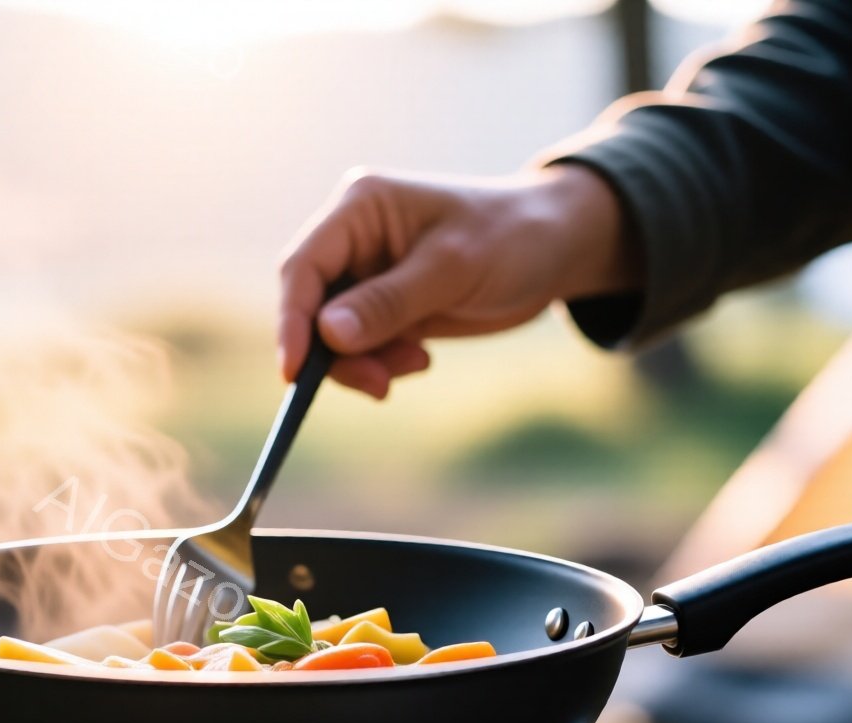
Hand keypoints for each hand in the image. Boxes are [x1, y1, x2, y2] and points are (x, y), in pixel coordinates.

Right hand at [277, 165, 638, 398]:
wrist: (558, 248)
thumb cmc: (513, 238)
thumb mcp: (453, 269)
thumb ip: (389, 301)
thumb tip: (327, 334)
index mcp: (360, 207)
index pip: (304, 266)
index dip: (293, 319)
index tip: (295, 372)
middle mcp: (355, 239)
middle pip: (312, 306)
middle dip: (336, 351)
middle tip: (377, 385)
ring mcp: (369, 273)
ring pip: (334, 334)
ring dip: (365, 362)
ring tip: (416, 364)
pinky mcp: (386, 304)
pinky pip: (362, 345)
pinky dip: (382, 362)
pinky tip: (420, 358)